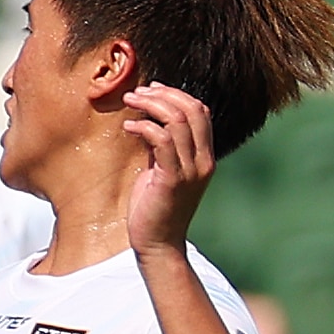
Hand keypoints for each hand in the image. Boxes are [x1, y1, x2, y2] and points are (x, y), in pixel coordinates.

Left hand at [121, 83, 217, 253]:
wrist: (158, 245)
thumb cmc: (155, 208)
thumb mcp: (161, 172)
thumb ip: (162, 148)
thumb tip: (149, 121)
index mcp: (204, 157)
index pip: (201, 112)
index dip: (177, 95)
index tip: (152, 89)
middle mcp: (203, 161)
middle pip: (192, 110)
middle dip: (163, 94)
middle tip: (137, 92)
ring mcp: (190, 171)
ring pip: (177, 121)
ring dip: (150, 105)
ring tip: (129, 102)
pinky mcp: (172, 180)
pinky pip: (161, 141)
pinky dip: (143, 127)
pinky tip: (128, 127)